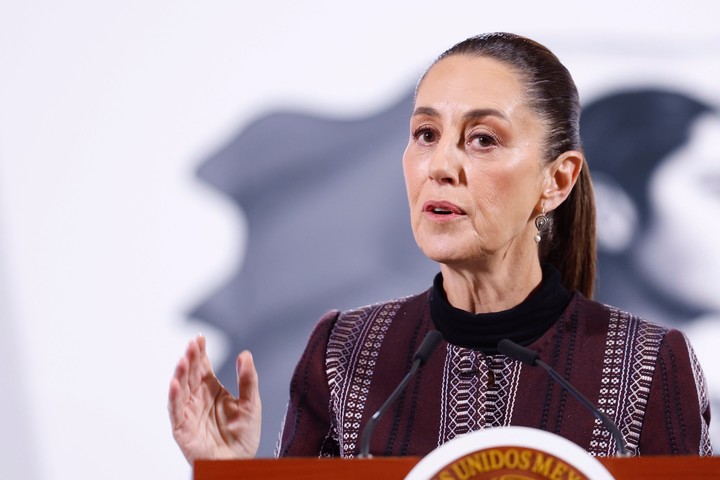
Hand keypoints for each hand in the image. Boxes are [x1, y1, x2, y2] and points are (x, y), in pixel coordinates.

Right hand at [168, 335, 260, 463]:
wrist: (238, 463)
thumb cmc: (244, 436)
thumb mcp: (251, 403)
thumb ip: (248, 379)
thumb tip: (245, 354)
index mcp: (212, 389)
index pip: (203, 366)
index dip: (200, 352)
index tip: (200, 338)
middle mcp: (198, 397)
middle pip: (191, 373)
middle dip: (191, 358)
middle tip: (193, 345)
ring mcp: (188, 411)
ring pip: (181, 388)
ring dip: (181, 373)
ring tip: (184, 360)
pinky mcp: (182, 427)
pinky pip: (175, 410)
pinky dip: (174, 396)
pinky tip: (175, 383)